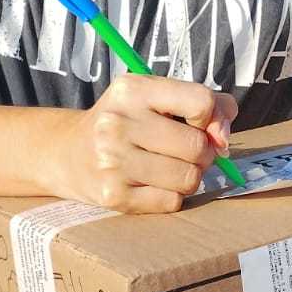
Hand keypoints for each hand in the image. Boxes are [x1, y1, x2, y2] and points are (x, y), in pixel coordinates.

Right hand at [50, 76, 238, 213]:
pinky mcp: (113, 195)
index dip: (211, 118)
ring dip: (187, 177)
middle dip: (201, 153)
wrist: (67, 152)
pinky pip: (172, 202)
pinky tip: (150, 184)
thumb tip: (224, 138)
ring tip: (166, 167)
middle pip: (197, 146)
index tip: (197, 124)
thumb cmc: (126, 122)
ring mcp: (112, 161)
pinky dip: (170, 196)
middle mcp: (118, 123)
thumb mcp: (156, 97)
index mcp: (133, 90)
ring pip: (188, 178)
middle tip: (182, 151)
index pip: (200, 102)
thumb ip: (206, 104)